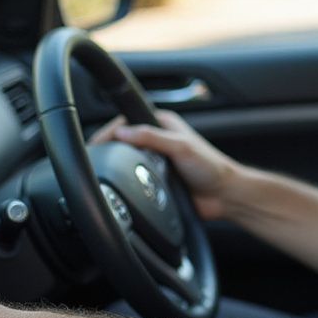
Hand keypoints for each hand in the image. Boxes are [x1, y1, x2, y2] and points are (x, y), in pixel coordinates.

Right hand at [90, 109, 238, 219]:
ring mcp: (157, 161)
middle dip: (110, 147)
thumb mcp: (181, 147)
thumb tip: (122, 132)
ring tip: (102, 171)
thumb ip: (152, 137)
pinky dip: (127, 180)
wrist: (224, 196)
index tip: (95, 143)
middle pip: (125, 140)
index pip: (128, 121)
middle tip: (94, 159)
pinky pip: (135, 177)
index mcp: (164, 125)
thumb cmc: (211, 167)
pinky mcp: (157, 179)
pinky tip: (120, 184)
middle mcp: (159, 140)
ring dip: (118, 165)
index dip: (110, 131)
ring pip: (128, 160)